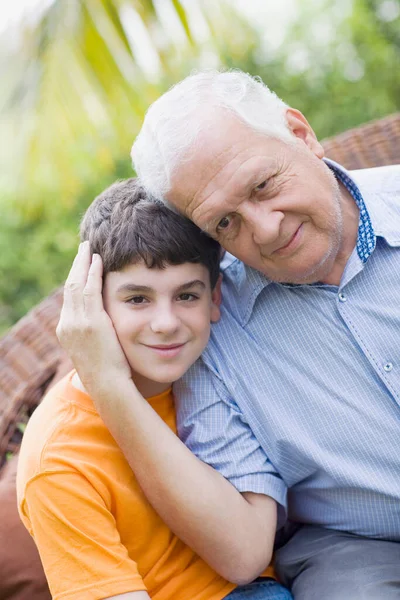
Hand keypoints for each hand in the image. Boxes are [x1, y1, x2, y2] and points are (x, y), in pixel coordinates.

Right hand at [56, 241, 131, 392]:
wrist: (108, 385)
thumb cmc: (108, 371)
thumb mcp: (95, 348)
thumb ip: (96, 332)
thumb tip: (105, 322)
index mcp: (67, 329)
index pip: (70, 297)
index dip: (76, 278)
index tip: (82, 264)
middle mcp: (68, 324)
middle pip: (70, 286)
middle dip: (77, 265)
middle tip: (84, 248)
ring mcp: (77, 323)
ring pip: (77, 284)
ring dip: (84, 263)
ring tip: (89, 248)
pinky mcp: (92, 322)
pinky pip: (91, 290)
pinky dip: (93, 273)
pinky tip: (98, 261)